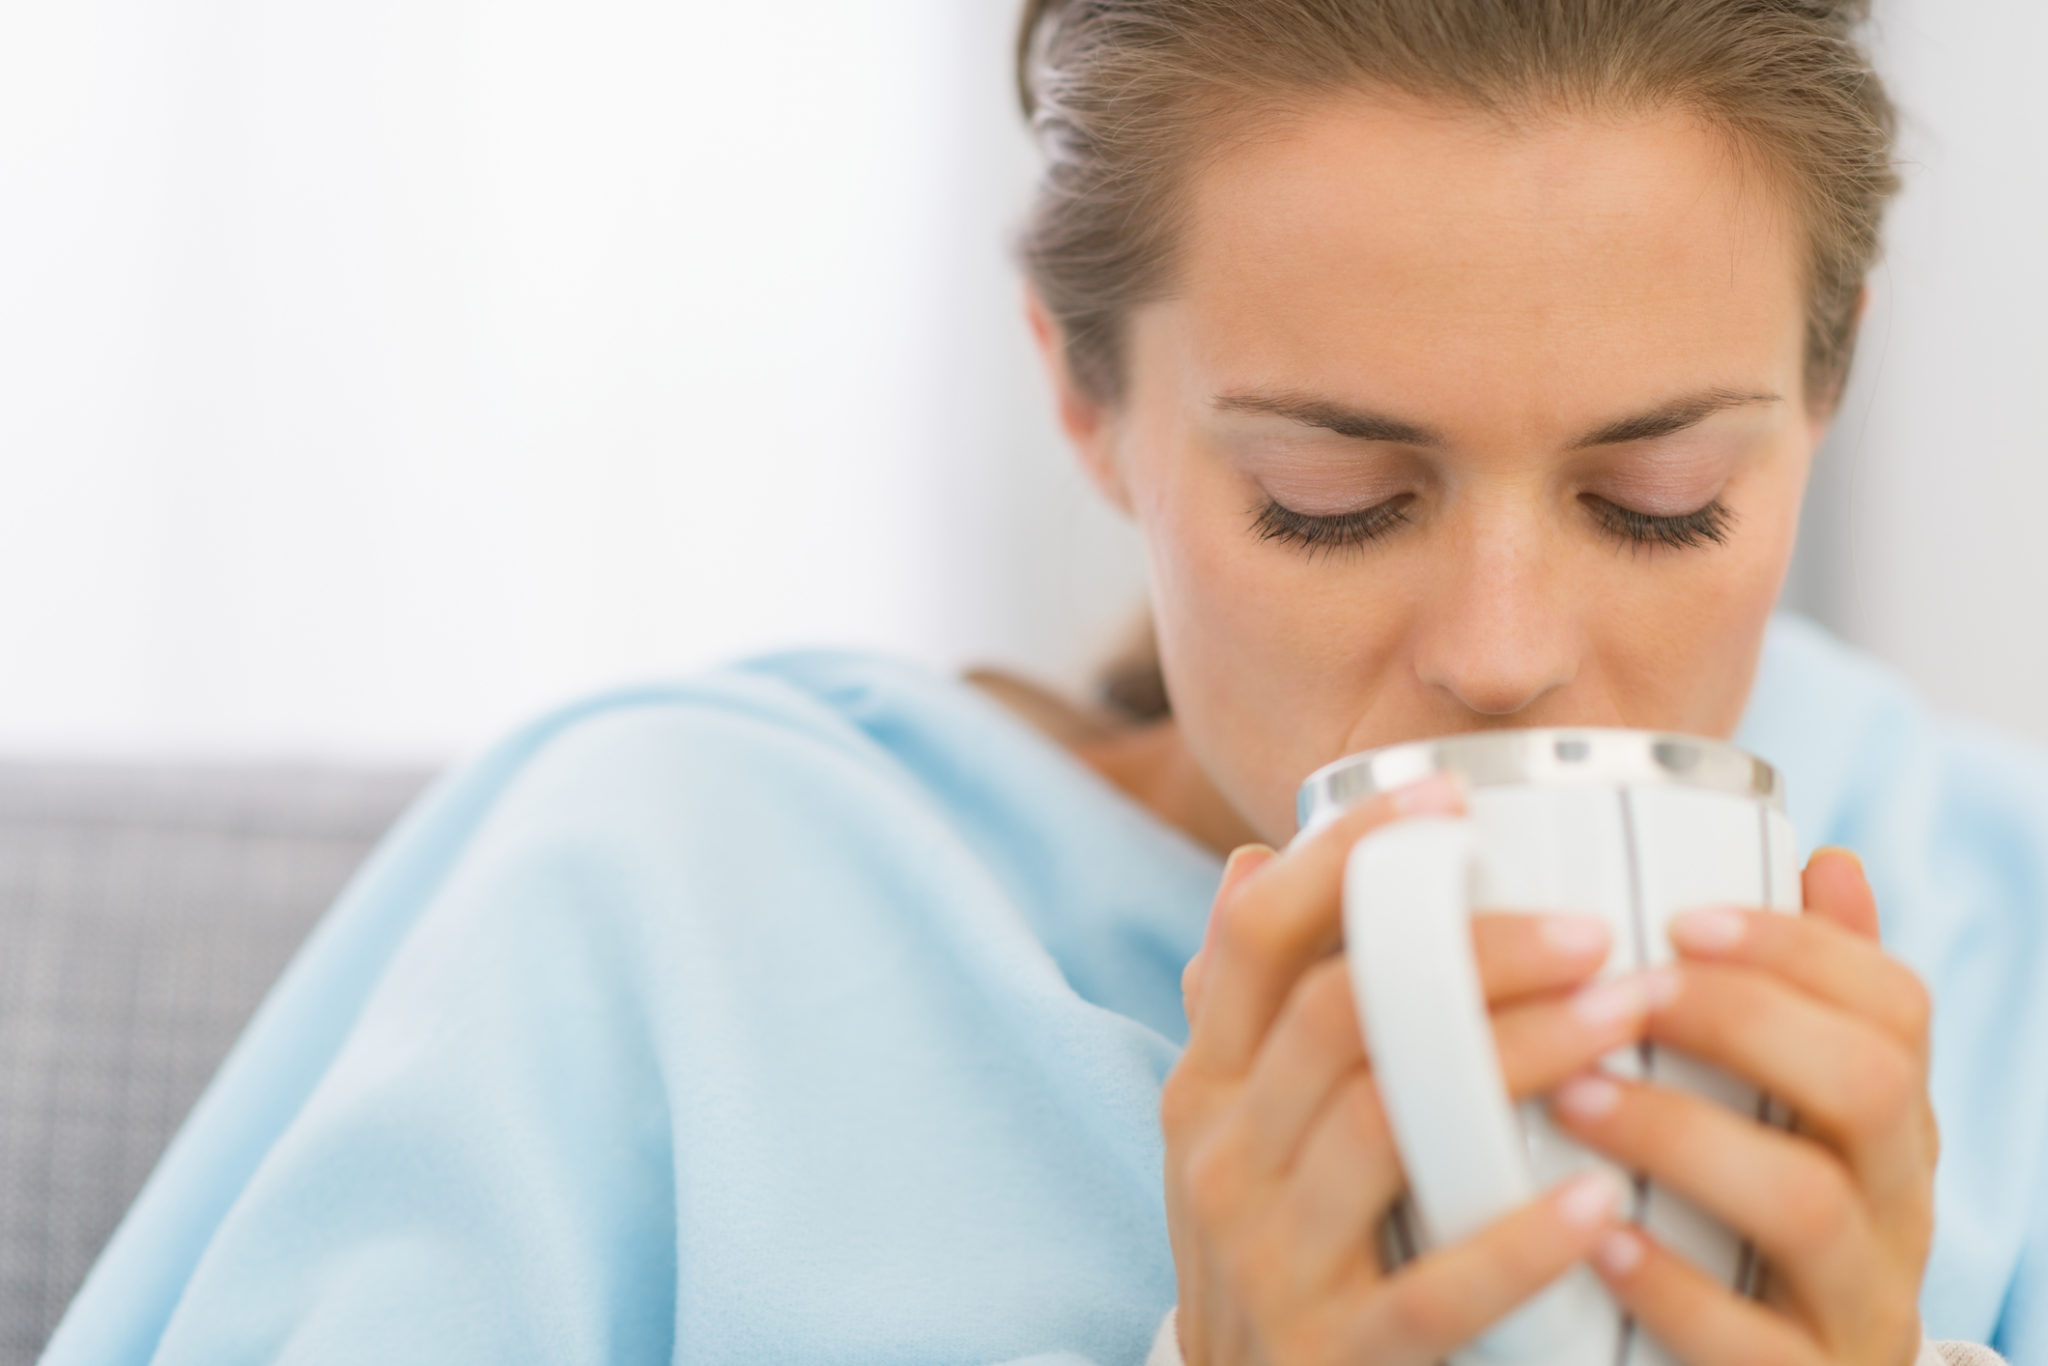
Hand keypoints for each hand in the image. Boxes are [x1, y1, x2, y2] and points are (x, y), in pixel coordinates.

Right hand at [1163, 776, 1653, 1365]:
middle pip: (1339, 1010)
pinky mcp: (1325, 1355)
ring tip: (1628, 1020)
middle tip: (1596, 931)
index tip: (1453, 792)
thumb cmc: (1276, 1257)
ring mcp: (1264, 1258)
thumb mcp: (1234, 1130)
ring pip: (1383, 1121)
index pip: (1257, 934)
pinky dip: (1516, 1237)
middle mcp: (1217, 1157)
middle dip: (1471, 953)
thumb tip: (1247, 860)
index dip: (1346, 853)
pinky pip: (1430, 1287)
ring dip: (1514, 1058)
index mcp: (1206, 1087)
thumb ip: (1249, 1008)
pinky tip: (1599, 1200)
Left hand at [1551, 848, 1936, 1365]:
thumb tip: (1826, 859)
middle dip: (1739, 1021)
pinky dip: (1671, 1285)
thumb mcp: (1783, 1114)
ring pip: (1809, 1203)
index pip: (1895, 1005)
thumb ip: (1797, 1003)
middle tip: (1616, 996)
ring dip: (1682, 1133)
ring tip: (1574, 1097)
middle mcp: (1894, 1207)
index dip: (1797, 948)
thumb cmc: (1746, 1226)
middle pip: (1867, 1084)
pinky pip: (1753, 1344)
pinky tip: (1596, 1239)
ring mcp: (1857, 1305)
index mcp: (1888, 1124)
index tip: (1678, 917)